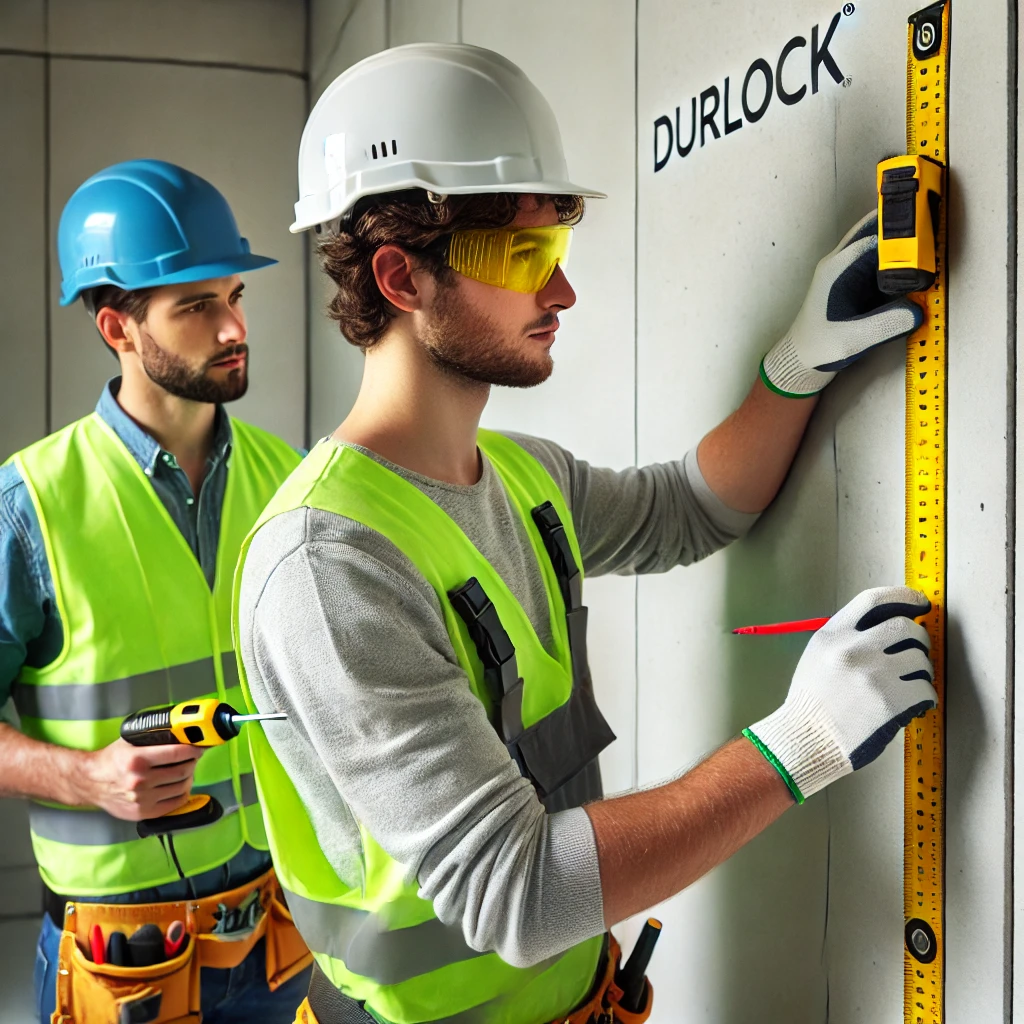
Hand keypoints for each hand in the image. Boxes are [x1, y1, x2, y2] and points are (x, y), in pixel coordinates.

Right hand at [75, 739, 202, 820]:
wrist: (90, 783)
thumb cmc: (112, 759)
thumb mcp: (130, 741)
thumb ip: (153, 738)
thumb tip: (182, 733)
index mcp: (137, 759)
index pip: (177, 753)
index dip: (193, 749)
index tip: (199, 747)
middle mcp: (140, 781)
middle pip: (182, 771)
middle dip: (192, 762)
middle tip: (192, 758)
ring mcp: (143, 799)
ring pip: (181, 787)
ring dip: (189, 777)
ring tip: (186, 771)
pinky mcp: (143, 812)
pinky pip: (175, 803)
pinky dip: (183, 793)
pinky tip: (180, 786)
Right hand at [745, 586, 935, 801]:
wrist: (805, 740)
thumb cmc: (812, 702)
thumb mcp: (818, 656)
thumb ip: (849, 637)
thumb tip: (894, 627)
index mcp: (832, 634)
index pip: (874, 600)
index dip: (903, 597)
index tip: (920, 603)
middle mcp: (852, 649)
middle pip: (906, 628)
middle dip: (920, 641)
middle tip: (917, 655)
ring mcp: (872, 675)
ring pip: (920, 660)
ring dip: (922, 673)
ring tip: (910, 685)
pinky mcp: (890, 702)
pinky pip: (925, 690)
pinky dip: (925, 698)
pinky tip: (915, 704)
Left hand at [760, 211, 923, 396]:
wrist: (803, 358)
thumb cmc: (819, 347)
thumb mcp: (852, 340)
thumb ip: (884, 325)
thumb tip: (917, 311)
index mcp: (836, 269)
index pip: (872, 240)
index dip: (901, 237)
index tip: (927, 240)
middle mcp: (843, 263)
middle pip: (876, 231)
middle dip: (903, 228)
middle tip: (934, 225)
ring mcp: (851, 271)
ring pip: (881, 244)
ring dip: (903, 241)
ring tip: (933, 240)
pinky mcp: (859, 282)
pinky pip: (883, 262)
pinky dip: (901, 260)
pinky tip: (921, 263)